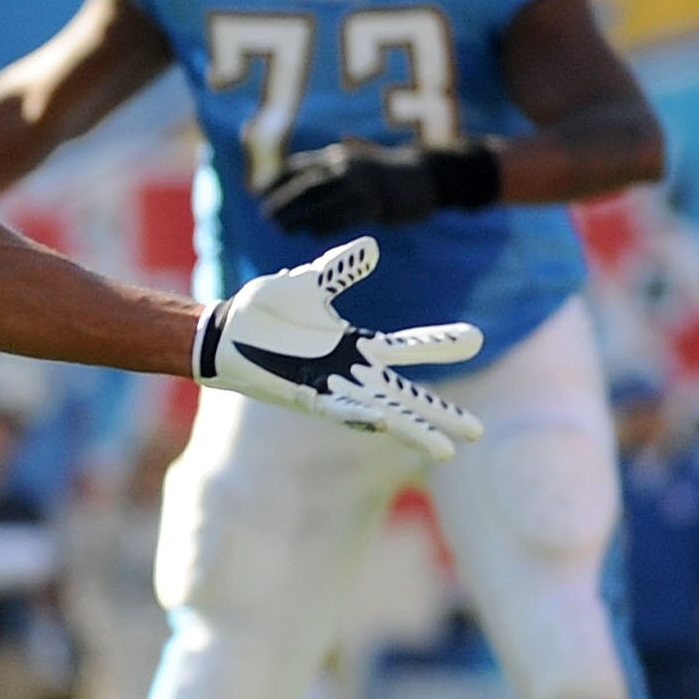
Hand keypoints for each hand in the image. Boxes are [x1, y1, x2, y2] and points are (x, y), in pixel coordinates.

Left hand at [193, 237, 484, 460]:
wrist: (223, 330)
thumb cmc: (264, 310)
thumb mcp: (308, 283)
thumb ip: (340, 269)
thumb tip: (371, 247)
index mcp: (353, 346)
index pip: (407, 349)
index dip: (439, 344)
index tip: (475, 339)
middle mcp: (347, 372)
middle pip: (405, 395)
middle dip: (440, 413)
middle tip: (476, 432)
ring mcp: (328, 387)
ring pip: (382, 413)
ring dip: (412, 429)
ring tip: (444, 450)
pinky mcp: (304, 396)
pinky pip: (339, 410)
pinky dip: (361, 416)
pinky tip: (385, 424)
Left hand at [261, 139, 498, 235]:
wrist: (423, 178)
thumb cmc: (383, 177)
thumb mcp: (353, 166)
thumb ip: (328, 175)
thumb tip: (296, 193)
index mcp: (336, 157)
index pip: (298, 166)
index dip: (276, 180)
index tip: (258, 193)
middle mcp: (346, 167)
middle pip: (308, 184)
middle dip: (284, 201)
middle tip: (266, 216)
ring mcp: (362, 185)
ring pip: (324, 201)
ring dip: (301, 216)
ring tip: (283, 228)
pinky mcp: (377, 203)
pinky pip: (346, 215)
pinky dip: (328, 225)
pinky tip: (313, 233)